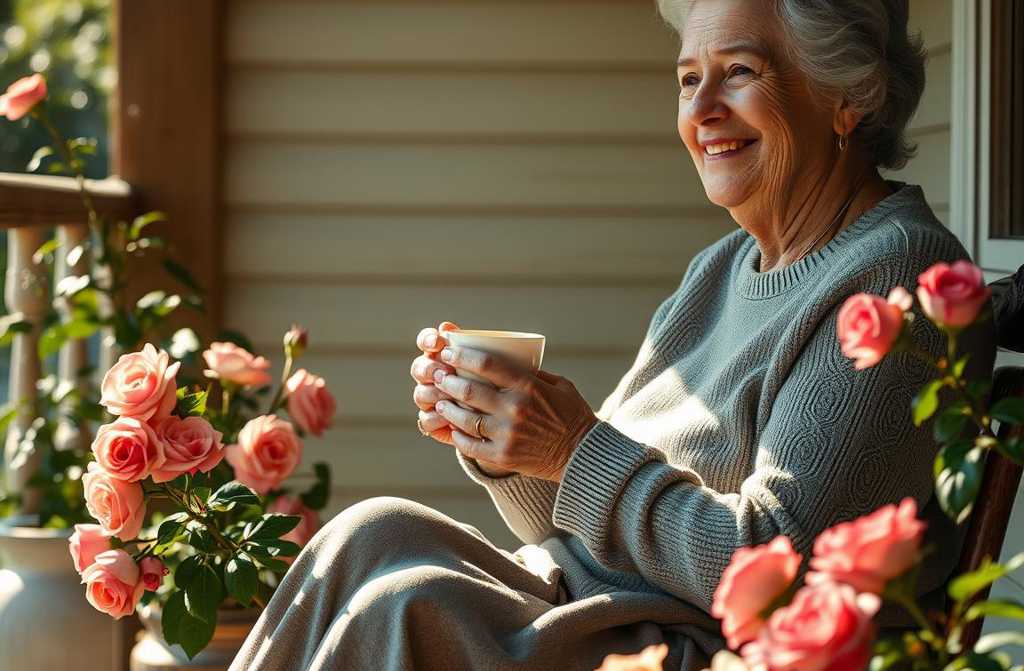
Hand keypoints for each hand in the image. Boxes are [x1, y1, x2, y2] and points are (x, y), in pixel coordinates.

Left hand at [429, 345, 598, 481]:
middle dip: (447, 380)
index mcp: (528, 386)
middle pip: (468, 390)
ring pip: (464, 418)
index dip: (462, 356)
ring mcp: (506, 434)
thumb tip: (507, 359)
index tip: (448, 352)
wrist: (582, 455)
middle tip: (437, 375)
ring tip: (439, 402)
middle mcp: (515, 409)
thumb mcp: (559, 385)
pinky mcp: (502, 456)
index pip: (487, 364)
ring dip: (446, 408)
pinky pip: (469, 444)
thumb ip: (532, 373)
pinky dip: (457, 435)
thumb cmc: (571, 415)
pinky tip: (452, 428)